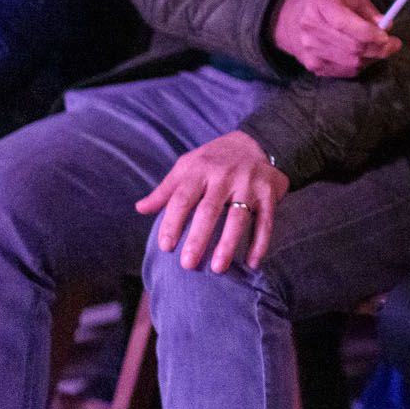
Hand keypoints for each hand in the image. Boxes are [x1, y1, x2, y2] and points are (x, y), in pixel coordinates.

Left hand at [136, 129, 289, 271]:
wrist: (258, 140)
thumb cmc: (215, 160)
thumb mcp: (188, 166)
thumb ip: (166, 190)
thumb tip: (140, 208)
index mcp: (200, 169)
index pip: (182, 198)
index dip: (172, 222)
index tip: (165, 247)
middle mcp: (225, 176)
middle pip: (209, 210)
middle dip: (198, 238)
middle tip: (187, 264)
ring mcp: (249, 184)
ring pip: (238, 216)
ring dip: (228, 243)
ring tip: (217, 268)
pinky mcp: (269, 193)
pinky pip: (266, 221)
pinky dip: (260, 242)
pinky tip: (251, 263)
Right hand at [270, 0, 399, 77]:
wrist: (290, 20)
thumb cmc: (324, 4)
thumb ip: (367, 9)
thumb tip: (386, 24)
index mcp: (320, 4)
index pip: (344, 23)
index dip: (369, 33)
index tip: (387, 35)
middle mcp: (311, 28)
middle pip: (352, 47)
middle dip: (379, 48)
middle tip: (393, 44)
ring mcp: (311, 50)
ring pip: (352, 62)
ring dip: (371, 57)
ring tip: (377, 48)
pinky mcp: (314, 66)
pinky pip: (346, 71)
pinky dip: (360, 65)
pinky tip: (362, 55)